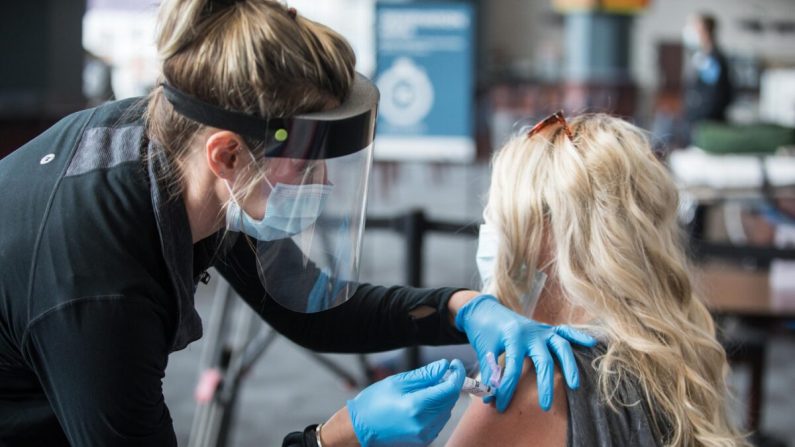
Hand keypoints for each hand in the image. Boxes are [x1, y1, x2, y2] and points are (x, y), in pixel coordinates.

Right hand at [347, 359, 465, 446]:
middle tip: (440, 373)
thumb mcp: (397, 382)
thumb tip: (444, 366)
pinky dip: (437, 409)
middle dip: (449, 384)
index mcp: (416, 407)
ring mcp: (424, 435)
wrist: (359, 430)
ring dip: (443, 397)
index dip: (456, 374)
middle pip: (450, 400)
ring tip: (427, 389)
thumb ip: (424, 375)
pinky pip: (439, 421)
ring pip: (446, 411)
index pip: (449, 389)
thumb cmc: (373, 404)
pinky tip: (423, 403)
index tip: (455, 364)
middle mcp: (423, 424)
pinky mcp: (423, 441)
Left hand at [455, 295, 596, 411]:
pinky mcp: (546, 328)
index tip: (500, 406)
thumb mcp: (483, 351)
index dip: (506, 389)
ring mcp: (541, 329)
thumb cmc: (484, 331)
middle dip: (545, 385)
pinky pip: (565, 331)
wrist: (484, 309)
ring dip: (569, 366)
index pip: (512, 369)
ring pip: (560, 346)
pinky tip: (592, 343)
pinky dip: (578, 336)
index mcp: (512, 337)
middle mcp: (530, 333)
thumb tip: (490, 397)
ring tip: (574, 385)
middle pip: (543, 361)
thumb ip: (489, 373)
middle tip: (545, 406)